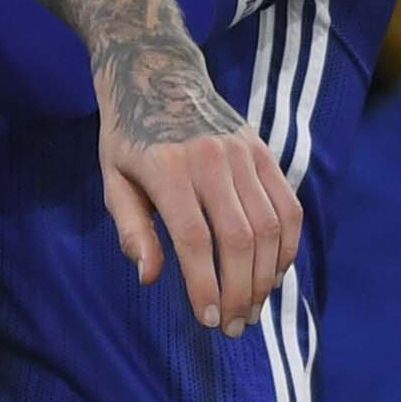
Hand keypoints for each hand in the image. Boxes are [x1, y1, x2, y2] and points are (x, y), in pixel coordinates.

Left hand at [95, 38, 301, 333]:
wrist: (159, 75)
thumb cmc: (129, 136)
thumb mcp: (113, 178)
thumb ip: (131, 227)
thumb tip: (149, 276)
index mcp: (167, 167)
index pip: (196, 239)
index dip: (205, 284)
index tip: (209, 320)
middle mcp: (210, 159)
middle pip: (239, 239)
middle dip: (241, 291)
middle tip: (234, 326)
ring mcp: (243, 153)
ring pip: (269, 227)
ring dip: (266, 277)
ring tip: (253, 310)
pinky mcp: (264, 152)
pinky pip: (287, 208)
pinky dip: (285, 247)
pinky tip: (273, 275)